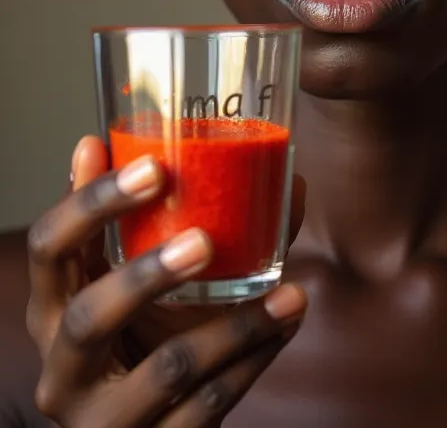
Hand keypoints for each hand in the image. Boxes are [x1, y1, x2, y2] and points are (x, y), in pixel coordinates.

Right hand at [26, 137, 306, 426]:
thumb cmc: (136, 338)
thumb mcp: (135, 283)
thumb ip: (162, 221)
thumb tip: (232, 151)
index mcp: (51, 307)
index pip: (51, 246)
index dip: (92, 203)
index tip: (153, 167)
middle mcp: (62, 367)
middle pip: (89, 316)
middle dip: (147, 276)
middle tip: (204, 240)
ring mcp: (102, 418)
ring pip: (168, 369)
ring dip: (236, 327)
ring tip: (290, 294)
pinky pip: (208, 405)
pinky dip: (254, 361)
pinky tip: (285, 326)